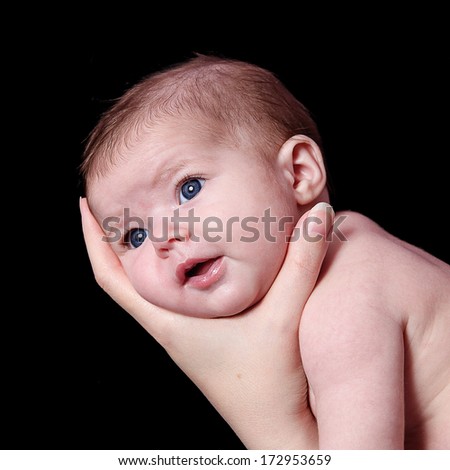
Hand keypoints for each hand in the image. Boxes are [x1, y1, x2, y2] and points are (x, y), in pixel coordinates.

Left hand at [80, 198, 332, 448]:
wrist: (276, 429)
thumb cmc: (271, 381)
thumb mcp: (286, 313)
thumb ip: (302, 261)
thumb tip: (319, 213)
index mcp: (169, 321)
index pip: (110, 278)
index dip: (92, 239)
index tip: (87, 204)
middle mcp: (167, 326)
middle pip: (121, 280)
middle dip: (113, 241)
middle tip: (117, 202)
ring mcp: (181, 334)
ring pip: (144, 289)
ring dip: (139, 256)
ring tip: (146, 222)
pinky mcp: (197, 338)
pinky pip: (170, 298)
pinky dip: (166, 273)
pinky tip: (187, 259)